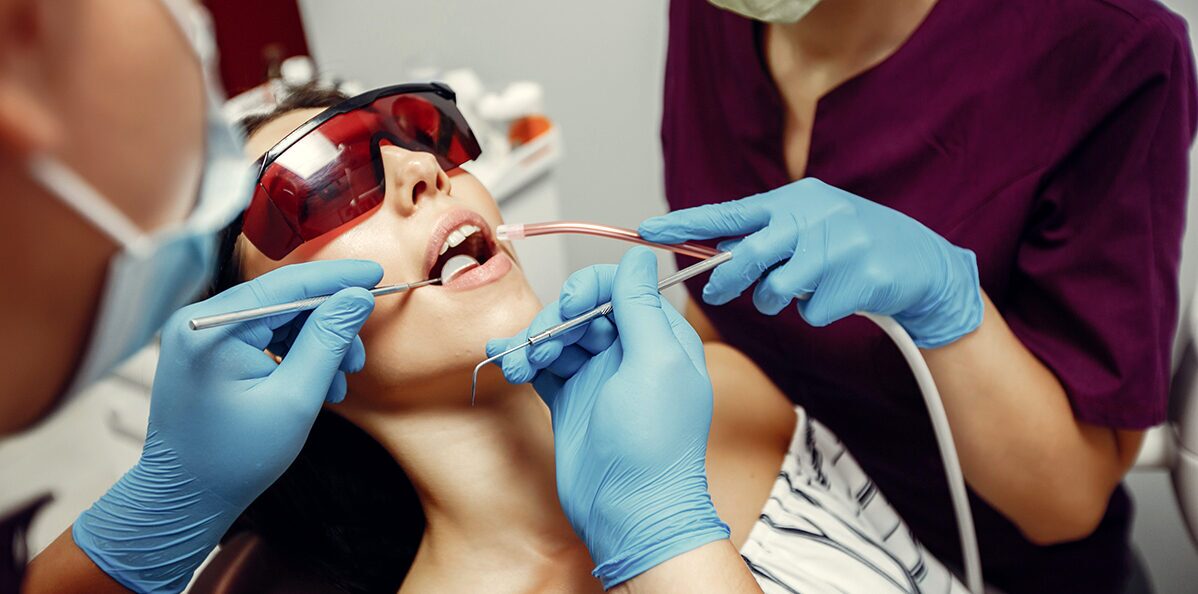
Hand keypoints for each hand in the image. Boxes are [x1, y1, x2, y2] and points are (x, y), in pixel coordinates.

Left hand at [73, 260, 381, 593]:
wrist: (184, 498)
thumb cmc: (231, 458)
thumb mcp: (294, 399)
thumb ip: (328, 340)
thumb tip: (357, 297)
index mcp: (212, 328)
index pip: (288, 285)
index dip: (337, 278)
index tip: (377, 273)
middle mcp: (200, 321)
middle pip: (284, 301)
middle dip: (329, 324)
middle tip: (358, 357)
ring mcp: (201, 336)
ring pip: (278, 320)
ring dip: (315, 344)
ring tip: (337, 384)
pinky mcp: (208, 352)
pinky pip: (262, 336)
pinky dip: (294, 355)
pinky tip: (315, 384)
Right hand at [487, 247, 729, 588]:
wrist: (629, 513)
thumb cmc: (654, 444)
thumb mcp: (656, 363)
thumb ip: (642, 307)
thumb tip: (641, 255)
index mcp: (659, 338)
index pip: (619, 288)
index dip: (588, 290)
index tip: (570, 309)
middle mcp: (629, 352)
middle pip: (582, 309)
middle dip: (555, 321)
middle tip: (540, 348)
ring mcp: (598, 377)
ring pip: (558, 336)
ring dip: (533, 342)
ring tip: (519, 365)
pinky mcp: (571, 401)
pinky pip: (542, 366)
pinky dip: (522, 360)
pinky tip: (504, 361)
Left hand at [639, 178, 983, 347]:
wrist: (922, 263)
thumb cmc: (853, 245)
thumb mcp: (811, 225)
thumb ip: (767, 235)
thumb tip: (715, 254)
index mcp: (795, 200)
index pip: (730, 213)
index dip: (686, 223)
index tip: (649, 230)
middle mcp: (814, 216)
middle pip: (748, 255)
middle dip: (726, 279)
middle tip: (716, 293)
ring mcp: (839, 247)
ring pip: (777, 290)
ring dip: (779, 301)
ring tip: (802, 291)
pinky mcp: (859, 279)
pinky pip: (813, 311)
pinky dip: (818, 312)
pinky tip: (839, 297)